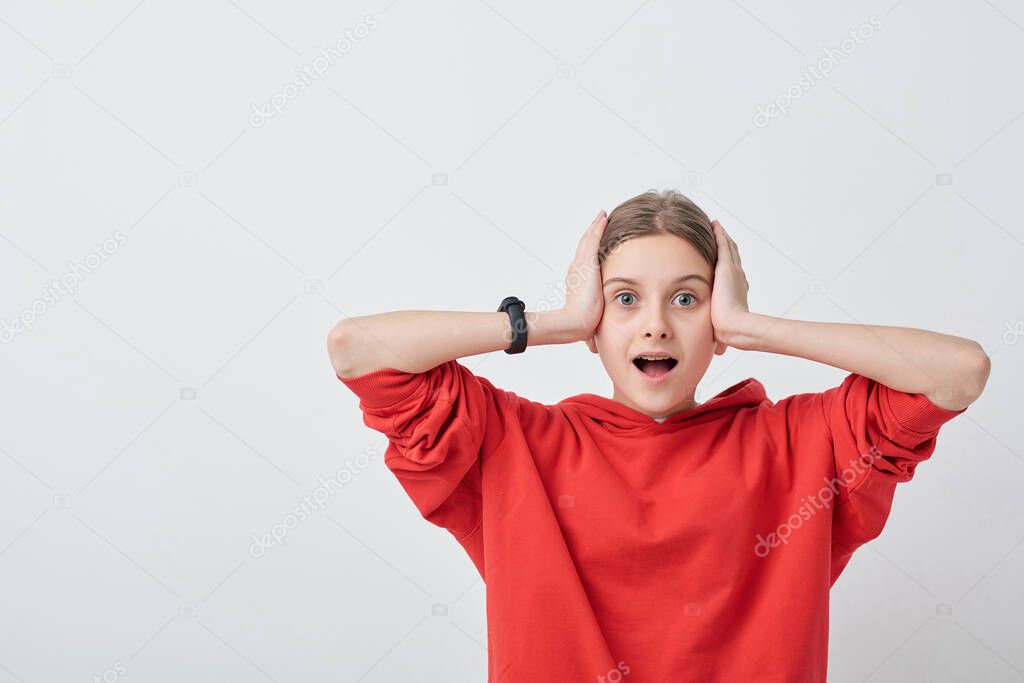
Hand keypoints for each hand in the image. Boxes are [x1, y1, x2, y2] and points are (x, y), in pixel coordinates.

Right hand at [559, 210, 607, 341]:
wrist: (575, 323)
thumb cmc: (582, 326)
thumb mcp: (590, 320)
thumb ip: (593, 325)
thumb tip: (594, 346)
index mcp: (577, 281)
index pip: (585, 262)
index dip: (590, 251)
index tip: (597, 242)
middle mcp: (576, 270)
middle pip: (585, 247)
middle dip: (593, 234)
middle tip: (600, 221)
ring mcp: (580, 265)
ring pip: (588, 240)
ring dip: (595, 227)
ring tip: (602, 216)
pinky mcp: (586, 262)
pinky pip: (593, 239)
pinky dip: (598, 227)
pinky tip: (604, 217)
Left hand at [710, 219, 750, 345]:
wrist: (735, 326)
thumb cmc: (728, 331)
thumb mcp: (721, 330)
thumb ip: (719, 336)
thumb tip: (717, 351)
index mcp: (736, 290)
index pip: (731, 273)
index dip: (727, 264)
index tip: (722, 258)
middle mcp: (737, 278)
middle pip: (731, 257)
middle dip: (725, 246)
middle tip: (719, 234)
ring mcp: (733, 271)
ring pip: (727, 249)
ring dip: (721, 237)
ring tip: (715, 226)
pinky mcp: (726, 267)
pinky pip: (722, 244)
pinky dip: (719, 234)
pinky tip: (714, 224)